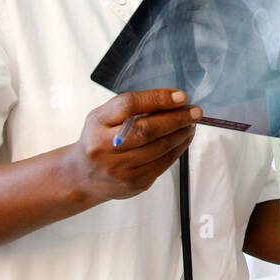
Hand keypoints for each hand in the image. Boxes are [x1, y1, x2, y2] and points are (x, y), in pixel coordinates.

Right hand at [59, 89, 199, 203]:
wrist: (83, 176)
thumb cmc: (100, 139)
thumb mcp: (104, 117)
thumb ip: (131, 106)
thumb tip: (173, 100)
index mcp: (97, 123)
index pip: (129, 105)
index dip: (158, 99)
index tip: (181, 96)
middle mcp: (105, 148)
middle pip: (148, 129)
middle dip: (177, 119)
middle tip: (195, 111)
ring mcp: (120, 169)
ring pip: (160, 148)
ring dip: (182, 133)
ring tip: (192, 123)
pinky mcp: (134, 183)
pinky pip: (164, 163)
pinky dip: (179, 148)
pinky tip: (184, 138)